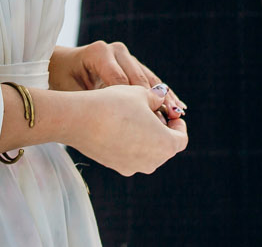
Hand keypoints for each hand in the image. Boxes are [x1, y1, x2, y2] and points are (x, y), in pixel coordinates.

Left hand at [50, 40, 185, 114]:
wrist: (60, 66)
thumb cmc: (61, 81)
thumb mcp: (71, 93)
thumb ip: (93, 103)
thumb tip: (114, 121)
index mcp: (100, 53)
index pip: (120, 80)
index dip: (132, 102)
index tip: (144, 122)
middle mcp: (116, 51)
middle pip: (139, 78)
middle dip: (154, 100)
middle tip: (169, 118)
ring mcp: (126, 57)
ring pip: (148, 78)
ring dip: (165, 96)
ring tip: (179, 113)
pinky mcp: (131, 64)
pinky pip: (149, 80)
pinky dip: (162, 94)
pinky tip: (176, 106)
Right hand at [64, 84, 188, 176]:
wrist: (80, 119)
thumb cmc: (115, 105)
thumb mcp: (141, 94)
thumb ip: (157, 98)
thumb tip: (160, 98)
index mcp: (164, 145)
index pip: (181, 139)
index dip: (178, 124)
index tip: (169, 112)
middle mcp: (151, 162)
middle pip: (165, 147)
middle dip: (163, 129)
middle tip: (153, 111)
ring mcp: (132, 167)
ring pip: (148, 152)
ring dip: (147, 136)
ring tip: (135, 116)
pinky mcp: (115, 166)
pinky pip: (131, 156)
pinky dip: (131, 143)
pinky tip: (119, 125)